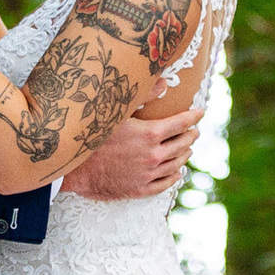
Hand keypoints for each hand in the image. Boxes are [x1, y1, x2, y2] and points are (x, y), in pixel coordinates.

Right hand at [63, 103, 203, 200]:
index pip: (181, 123)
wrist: (74, 169)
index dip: (193, 116)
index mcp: (150, 134)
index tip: (200, 112)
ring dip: (185, 154)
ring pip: (176, 164)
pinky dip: (174, 176)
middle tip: (194, 130)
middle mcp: (154, 156)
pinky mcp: (140, 189)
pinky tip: (177, 171)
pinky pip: (165, 183)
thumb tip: (164, 84)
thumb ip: (143, 96)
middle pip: (182, 144)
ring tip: (188, 148)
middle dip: (191, 134)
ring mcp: (148, 175)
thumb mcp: (115, 111)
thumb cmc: (92, 137)